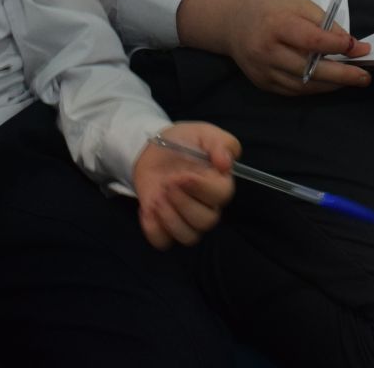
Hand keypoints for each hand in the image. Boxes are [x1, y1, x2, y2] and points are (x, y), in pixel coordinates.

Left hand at [132, 121, 237, 249]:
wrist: (154, 149)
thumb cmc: (183, 141)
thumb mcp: (204, 132)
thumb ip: (221, 143)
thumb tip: (226, 163)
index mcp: (219, 183)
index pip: (221, 196)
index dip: (202, 188)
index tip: (182, 175)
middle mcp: (207, 205)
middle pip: (206, 221)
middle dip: (183, 204)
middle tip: (167, 183)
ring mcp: (186, 219)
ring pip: (189, 236)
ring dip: (170, 218)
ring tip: (157, 198)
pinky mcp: (166, 226)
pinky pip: (164, 242)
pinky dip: (154, 229)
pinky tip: (147, 208)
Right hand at [176, 0, 371, 95]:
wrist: (230, 18)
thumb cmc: (267, 4)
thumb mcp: (296, 1)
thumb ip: (322, 22)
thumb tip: (349, 43)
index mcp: (276, 24)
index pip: (312, 40)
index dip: (337, 45)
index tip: (359, 47)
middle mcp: (266, 51)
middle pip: (310, 69)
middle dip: (342, 74)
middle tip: (365, 76)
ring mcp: (262, 70)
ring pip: (303, 85)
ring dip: (331, 84)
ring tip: (352, 79)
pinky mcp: (262, 82)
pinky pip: (293, 90)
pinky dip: (314, 88)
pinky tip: (330, 82)